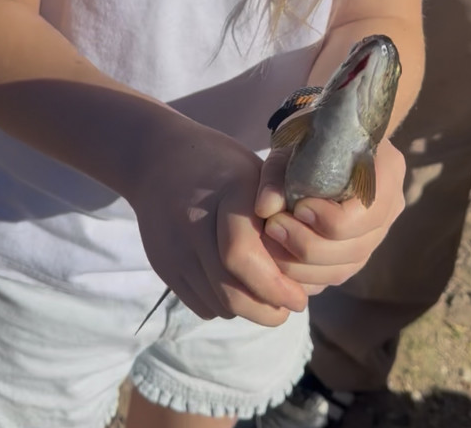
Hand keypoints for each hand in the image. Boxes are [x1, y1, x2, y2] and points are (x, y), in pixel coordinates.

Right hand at [128, 108, 307, 324]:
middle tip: (289, 307)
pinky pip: (200, 304)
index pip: (242, 255)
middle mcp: (193, 223)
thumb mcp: (257, 174)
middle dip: (267, 310)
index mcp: (225, 194)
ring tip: (266, 295)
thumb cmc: (222, 165)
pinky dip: (223, 305)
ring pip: (218, 304)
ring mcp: (173, 248)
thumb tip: (312, 272)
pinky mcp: (163, 265)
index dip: (275, 286)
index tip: (299, 298)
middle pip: (229, 292)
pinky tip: (237, 285)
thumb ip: (280, 215)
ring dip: (247, 308)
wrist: (158, 159)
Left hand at [255, 138, 405, 292]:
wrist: (327, 136)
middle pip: (355, 247)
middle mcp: (390, 206)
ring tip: (271, 244)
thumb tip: (265, 208)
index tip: (297, 208)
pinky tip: (280, 259)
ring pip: (346, 267)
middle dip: (308, 245)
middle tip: (273, 228)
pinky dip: (307, 274)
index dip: (328, 220)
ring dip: (303, 266)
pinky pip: (337, 272)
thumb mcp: (293, 145)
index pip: (365, 214)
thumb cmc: (312, 135)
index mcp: (386, 170)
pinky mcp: (360, 248)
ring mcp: (378, 232)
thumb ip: (277, 175)